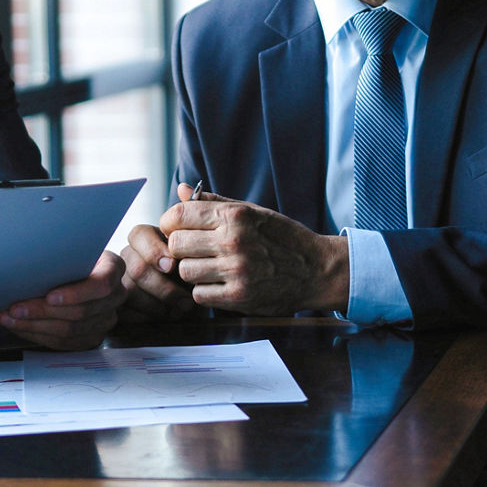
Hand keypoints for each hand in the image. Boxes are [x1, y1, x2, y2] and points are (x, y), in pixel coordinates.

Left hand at [0, 250, 126, 349]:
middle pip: (81, 312)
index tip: (49, 296)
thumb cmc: (74, 256)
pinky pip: (65, 343)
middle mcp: (116, 296)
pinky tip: (21, 327)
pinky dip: (39, 336)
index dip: (76, 294)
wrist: (81, 270)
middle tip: (16, 308)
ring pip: (71, 331)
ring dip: (35, 326)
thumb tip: (27, 262)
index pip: (102, 285)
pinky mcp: (93, 336)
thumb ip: (61, 256)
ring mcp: (106, 319)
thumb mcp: (72, 248)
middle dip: (43, 312)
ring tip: (11, 319)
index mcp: (114, 268)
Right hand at [119, 221, 201, 322]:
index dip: (154, 252)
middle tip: (186, 301)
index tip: (173, 266)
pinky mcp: (118, 303)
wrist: (192, 301)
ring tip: (178, 311)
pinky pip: (126, 311)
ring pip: (131, 291)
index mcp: (145, 239)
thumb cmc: (192, 276)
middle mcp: (128, 256)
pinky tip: (163, 317)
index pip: (139, 235)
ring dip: (158, 306)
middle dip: (165, 288)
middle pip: (137, 268)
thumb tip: (172, 263)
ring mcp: (121, 279)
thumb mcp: (193, 261)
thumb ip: (185, 255)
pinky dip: (148, 318)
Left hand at [162, 183, 349, 315]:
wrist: (316, 269)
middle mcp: (234, 241)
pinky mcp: (239, 297)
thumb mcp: (252, 211)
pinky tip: (218, 284)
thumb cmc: (281, 237)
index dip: (170, 223)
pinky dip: (204, 291)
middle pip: (176, 245)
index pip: (178, 215)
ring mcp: (236, 270)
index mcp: (235, 215)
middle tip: (191, 251)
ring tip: (208, 268)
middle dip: (179, 248)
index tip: (176, 229)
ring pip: (185, 272)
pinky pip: (199, 295)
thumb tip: (180, 189)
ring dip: (192, 271)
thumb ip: (213, 202)